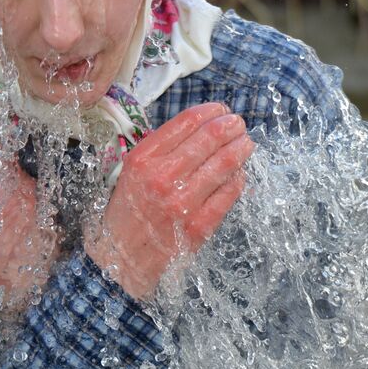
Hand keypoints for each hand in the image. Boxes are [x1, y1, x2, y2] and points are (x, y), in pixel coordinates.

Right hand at [84, 102, 253, 299]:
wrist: (121, 258)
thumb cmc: (129, 211)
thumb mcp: (132, 172)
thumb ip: (161, 150)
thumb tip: (201, 129)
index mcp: (143, 159)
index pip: (186, 123)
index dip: (210, 112)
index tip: (220, 110)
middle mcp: (162, 177)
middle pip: (209, 139)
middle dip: (230, 127)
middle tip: (239, 124)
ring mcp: (182, 202)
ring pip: (224, 164)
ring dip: (240, 149)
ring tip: (246, 144)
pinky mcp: (198, 225)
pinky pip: (229, 194)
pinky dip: (238, 179)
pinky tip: (240, 173)